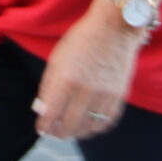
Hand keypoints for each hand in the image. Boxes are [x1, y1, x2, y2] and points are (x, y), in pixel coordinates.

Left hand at [33, 1, 143, 140]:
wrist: (115, 27)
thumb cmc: (82, 40)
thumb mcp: (57, 58)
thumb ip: (49, 86)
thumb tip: (44, 110)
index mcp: (66, 79)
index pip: (51, 114)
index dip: (44, 126)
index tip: (42, 128)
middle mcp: (85, 90)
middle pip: (70, 126)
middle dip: (59, 133)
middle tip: (55, 132)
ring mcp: (105, 94)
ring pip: (89, 128)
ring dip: (78, 133)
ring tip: (71, 130)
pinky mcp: (119, 95)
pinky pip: (106, 121)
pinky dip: (96, 127)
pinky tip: (89, 124)